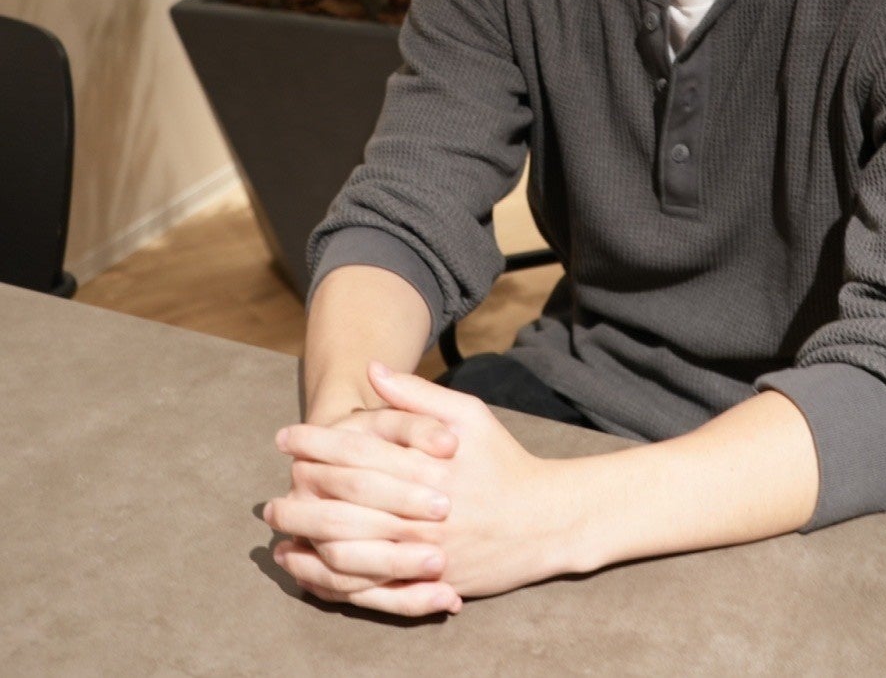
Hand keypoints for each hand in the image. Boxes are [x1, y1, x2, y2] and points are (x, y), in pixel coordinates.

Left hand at [268, 363, 582, 613]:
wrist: (543, 520)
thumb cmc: (502, 461)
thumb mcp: (469, 415)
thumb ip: (418, 395)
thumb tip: (374, 369)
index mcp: (429, 465)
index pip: (357, 452)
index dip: (315, 442)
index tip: (285, 436)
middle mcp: (422, 510)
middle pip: (345, 502)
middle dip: (302, 491)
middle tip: (274, 486)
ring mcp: (423, 552)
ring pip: (349, 548)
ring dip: (306, 535)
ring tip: (281, 523)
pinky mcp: (425, 583)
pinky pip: (366, 586)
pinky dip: (329, 576)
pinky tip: (307, 562)